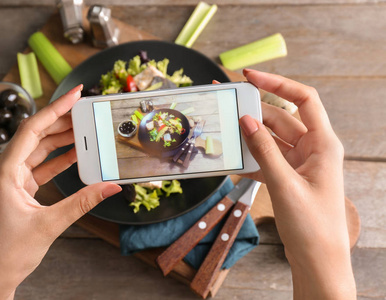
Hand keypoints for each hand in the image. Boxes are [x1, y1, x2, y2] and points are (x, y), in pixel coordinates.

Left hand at [0, 85, 121, 299]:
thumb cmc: (10, 252)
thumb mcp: (51, 223)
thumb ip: (83, 202)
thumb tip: (110, 187)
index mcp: (4, 173)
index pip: (32, 130)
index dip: (55, 109)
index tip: (74, 95)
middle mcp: (4, 171)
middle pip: (36, 135)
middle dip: (61, 121)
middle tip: (85, 110)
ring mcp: (10, 179)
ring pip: (38, 149)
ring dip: (61, 140)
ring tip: (84, 129)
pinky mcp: (18, 188)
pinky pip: (40, 166)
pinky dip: (58, 159)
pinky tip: (75, 154)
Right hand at [239, 69, 355, 298]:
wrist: (317, 259)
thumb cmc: (312, 224)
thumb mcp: (284, 184)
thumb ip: (264, 150)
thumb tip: (245, 120)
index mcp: (323, 144)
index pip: (303, 99)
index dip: (277, 83)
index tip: (250, 76)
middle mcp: (313, 149)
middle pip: (280, 118)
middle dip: (253, 111)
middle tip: (226, 103)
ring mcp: (299, 163)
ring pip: (270, 139)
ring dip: (249, 136)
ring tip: (224, 129)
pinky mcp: (288, 177)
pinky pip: (266, 158)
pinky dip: (250, 158)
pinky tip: (232, 159)